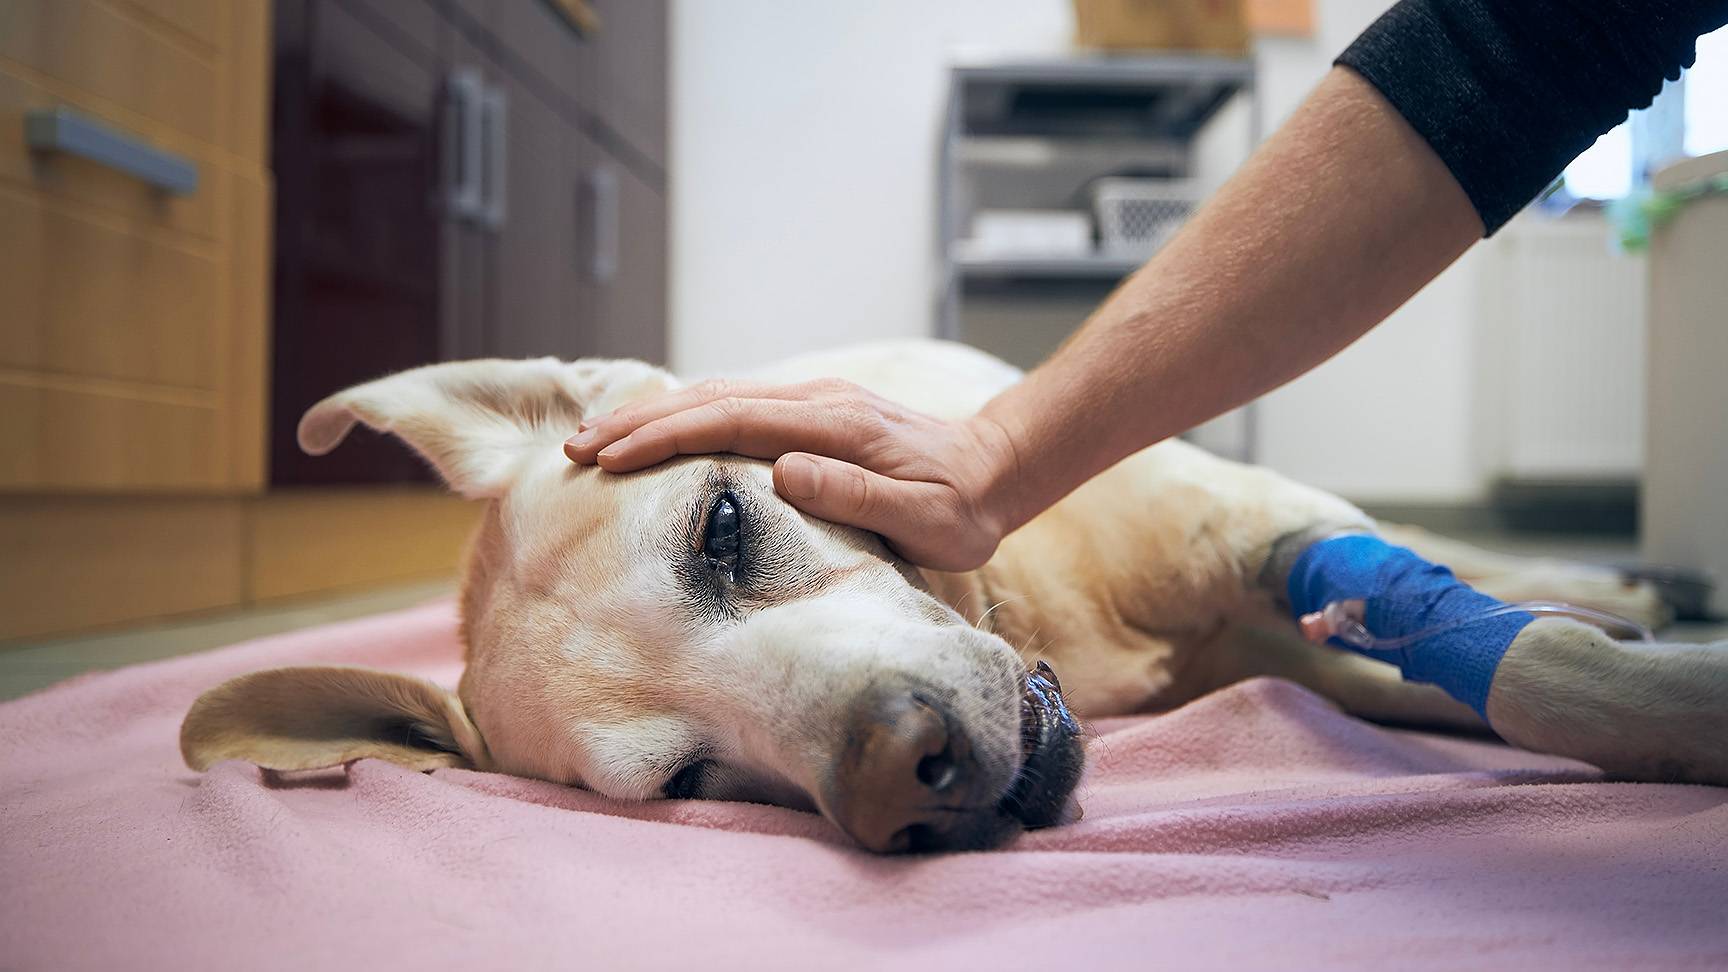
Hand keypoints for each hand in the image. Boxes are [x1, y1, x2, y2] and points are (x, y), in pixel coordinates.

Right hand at [563, 378, 1021, 570]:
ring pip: (716, 396)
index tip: (611, 458)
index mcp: (835, 425)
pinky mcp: (810, 411)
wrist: (996, 469)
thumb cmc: (962, 509)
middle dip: (637, 421)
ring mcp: (812, 400)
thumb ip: (858, 493)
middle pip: (710, 399)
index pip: (732, 422)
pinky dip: (684, 414)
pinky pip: (734, 404)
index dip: (666, 437)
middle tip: (573, 446)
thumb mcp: (926, 519)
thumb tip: (784, 470)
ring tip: (594, 439)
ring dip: (652, 415)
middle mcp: (816, 400)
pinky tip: (652, 429)